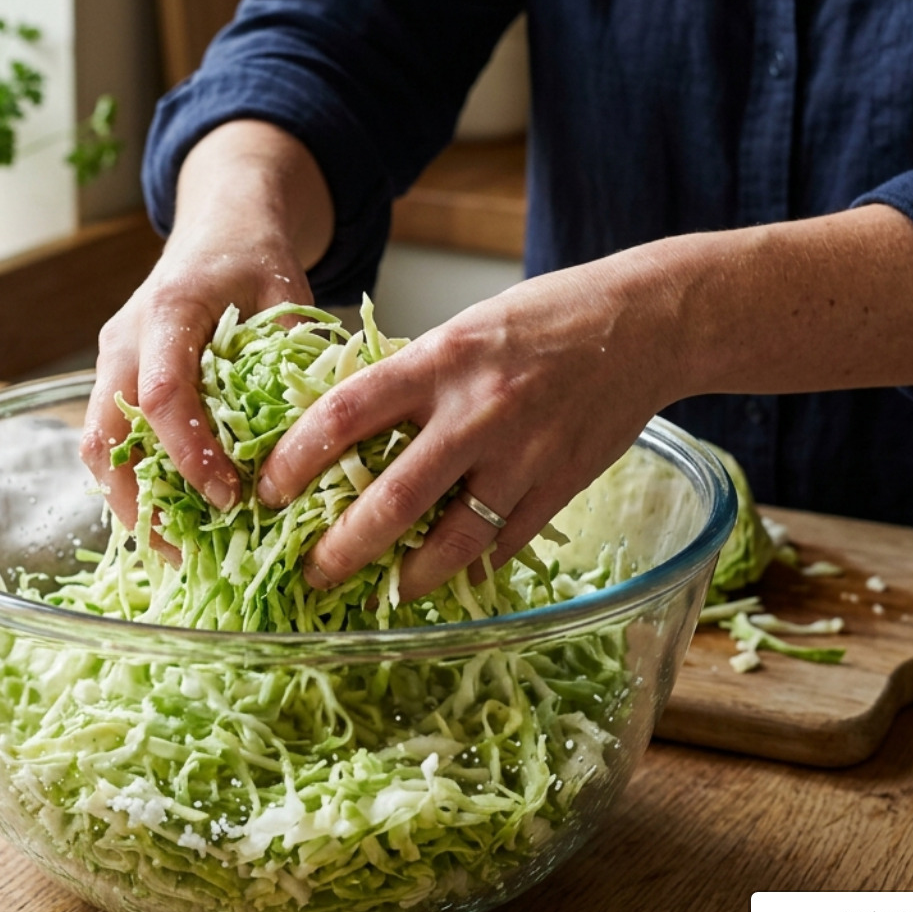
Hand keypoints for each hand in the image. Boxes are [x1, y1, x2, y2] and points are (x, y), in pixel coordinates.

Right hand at [81, 233, 311, 532]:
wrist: (218, 224)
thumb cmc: (253, 255)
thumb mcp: (288, 289)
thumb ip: (299, 350)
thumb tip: (322, 426)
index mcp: (168, 312)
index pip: (163, 396)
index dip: (190, 455)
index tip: (229, 498)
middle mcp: (124, 340)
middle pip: (105, 436)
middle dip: (140, 502)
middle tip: (186, 554)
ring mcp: (111, 361)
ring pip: (98, 447)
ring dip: (130, 503)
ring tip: (178, 552)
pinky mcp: (116, 380)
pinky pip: (112, 442)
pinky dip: (136, 484)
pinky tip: (173, 520)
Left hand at [256, 256, 680, 601]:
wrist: (644, 323)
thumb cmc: (542, 319)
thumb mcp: (460, 332)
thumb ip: (410, 381)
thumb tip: (347, 435)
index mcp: (439, 360)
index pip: (345, 414)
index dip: (296, 459)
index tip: (268, 491)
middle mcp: (478, 411)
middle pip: (393, 499)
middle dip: (342, 548)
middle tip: (312, 572)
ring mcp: (523, 455)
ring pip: (453, 541)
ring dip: (408, 578)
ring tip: (382, 592)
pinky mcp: (560, 485)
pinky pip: (504, 543)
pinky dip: (470, 565)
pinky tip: (447, 575)